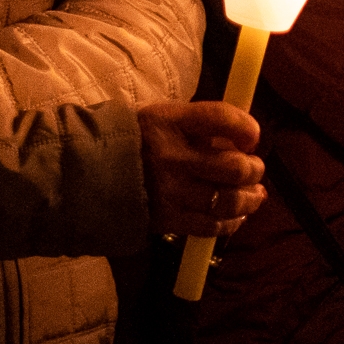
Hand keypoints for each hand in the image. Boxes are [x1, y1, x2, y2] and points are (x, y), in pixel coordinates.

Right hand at [140, 101, 264, 239]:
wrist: (89, 174)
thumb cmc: (137, 141)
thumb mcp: (162, 118)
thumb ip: (199, 124)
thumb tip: (242, 138)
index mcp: (169, 122)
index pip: (220, 118)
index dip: (245, 128)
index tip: (252, 137)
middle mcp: (171, 156)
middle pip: (232, 166)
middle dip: (253, 169)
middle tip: (255, 169)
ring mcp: (170, 191)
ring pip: (227, 200)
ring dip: (250, 199)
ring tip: (255, 194)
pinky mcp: (167, 219)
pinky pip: (210, 225)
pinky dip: (231, 222)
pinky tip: (236, 216)